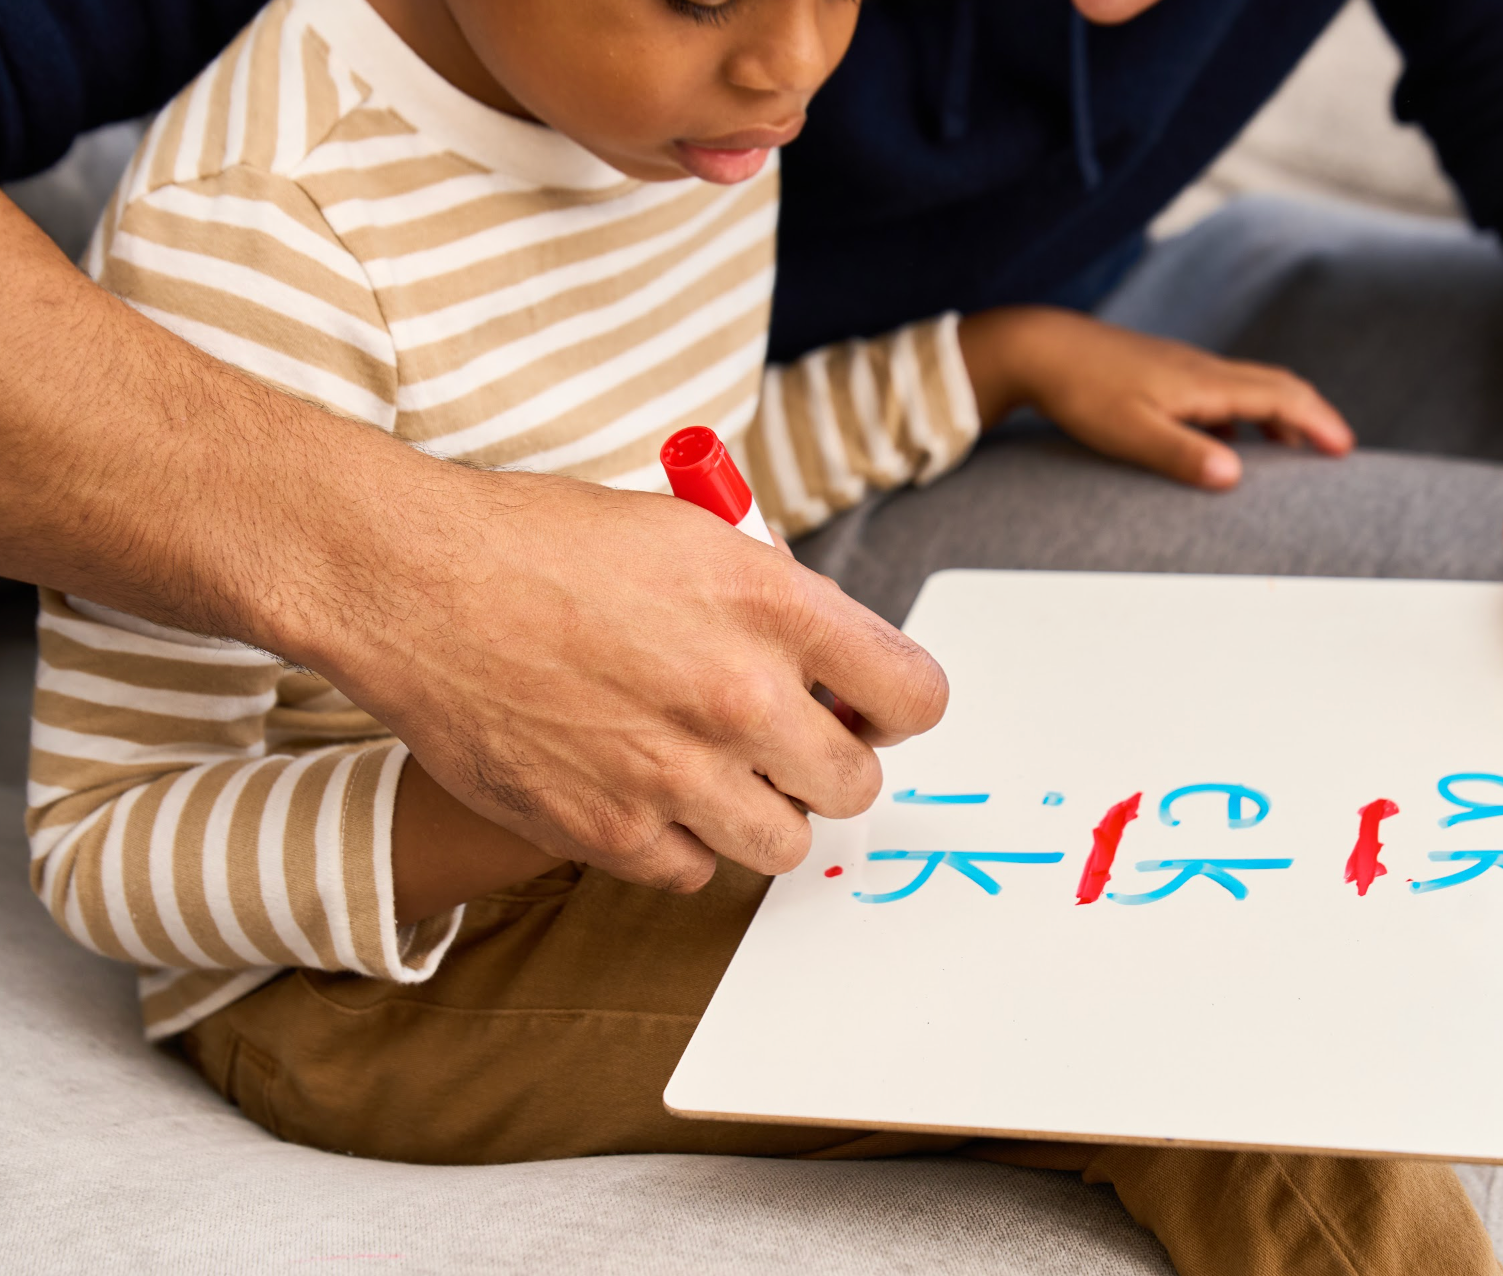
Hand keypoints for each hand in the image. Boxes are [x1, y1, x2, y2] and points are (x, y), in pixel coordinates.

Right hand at [300, 466, 948, 892]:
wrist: (416, 584)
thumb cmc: (544, 545)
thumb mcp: (691, 534)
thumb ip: (777, 603)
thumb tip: (837, 667)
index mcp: (772, 604)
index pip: (914, 694)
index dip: (900, 705)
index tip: (875, 708)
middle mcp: (737, 696)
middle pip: (856, 783)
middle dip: (833, 764)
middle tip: (788, 741)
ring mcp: (675, 773)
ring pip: (784, 843)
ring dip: (763, 812)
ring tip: (713, 768)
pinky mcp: (611, 831)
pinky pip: (695, 870)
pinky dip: (681, 841)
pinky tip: (645, 788)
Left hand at [957, 306, 1352, 487]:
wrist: (1040, 349)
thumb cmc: (1082, 392)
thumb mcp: (1130, 433)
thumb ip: (1182, 454)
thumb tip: (1235, 477)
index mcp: (1204, 383)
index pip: (1280, 396)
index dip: (1318, 422)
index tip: (1345, 450)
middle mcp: (1202, 369)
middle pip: (1274, 385)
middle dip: (1310, 416)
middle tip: (1334, 450)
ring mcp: (1183, 368)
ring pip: (1248, 387)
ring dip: (1278, 416)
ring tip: (1291, 452)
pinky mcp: (1163, 372)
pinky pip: (1220, 392)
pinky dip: (1241, 416)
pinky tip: (1227, 442)